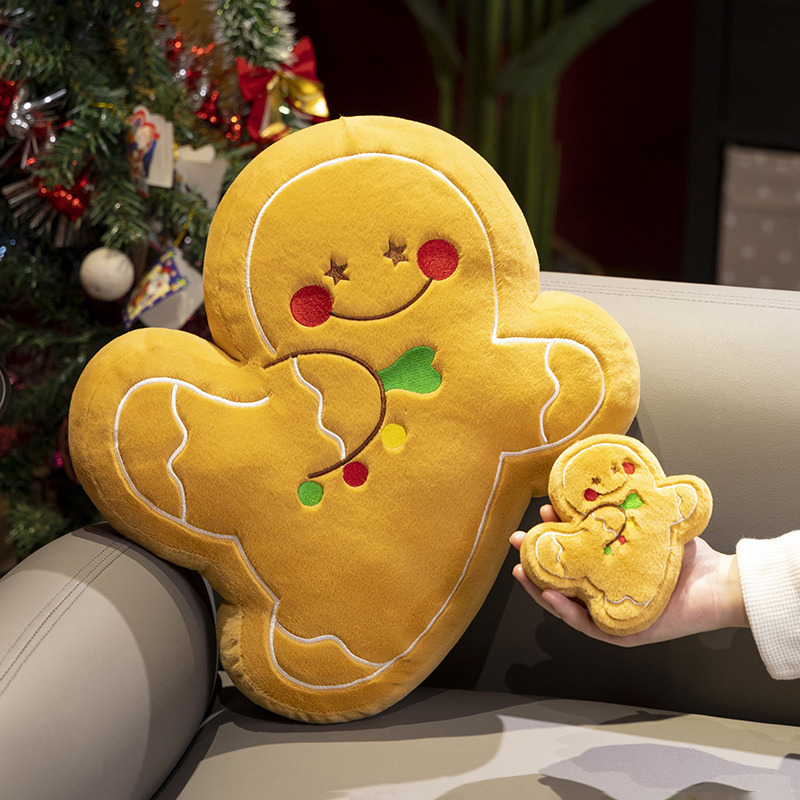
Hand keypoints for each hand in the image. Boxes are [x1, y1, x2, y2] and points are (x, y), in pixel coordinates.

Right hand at [509, 505, 748, 646]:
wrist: (721, 583)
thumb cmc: (688, 556)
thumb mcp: (649, 527)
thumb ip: (625, 512)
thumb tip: (602, 483)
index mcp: (610, 568)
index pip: (574, 553)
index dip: (555, 534)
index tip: (541, 514)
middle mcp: (607, 591)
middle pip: (562, 578)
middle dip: (536, 559)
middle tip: (517, 540)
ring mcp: (613, 613)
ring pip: (566, 603)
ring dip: (540, 587)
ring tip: (521, 570)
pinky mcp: (624, 632)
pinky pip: (587, 624)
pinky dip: (565, 611)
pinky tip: (550, 594)